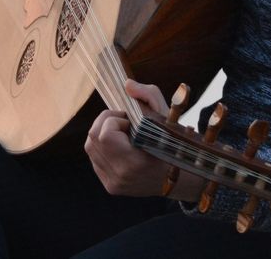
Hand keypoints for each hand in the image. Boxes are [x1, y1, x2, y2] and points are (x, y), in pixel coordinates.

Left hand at [84, 79, 203, 200]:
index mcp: (137, 161)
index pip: (106, 134)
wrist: (180, 179)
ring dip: (103, 134)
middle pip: (93, 139)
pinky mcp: (110, 186)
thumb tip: (127, 85)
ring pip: (90, 147)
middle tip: (125, 123)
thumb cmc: (173, 143)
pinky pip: (95, 158)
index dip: (115, 120)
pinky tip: (121, 146)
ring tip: (123, 133)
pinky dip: (104, 147)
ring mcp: (114, 183)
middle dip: (106, 123)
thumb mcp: (166, 115)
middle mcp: (122, 175)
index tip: (131, 120)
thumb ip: (148, 95)